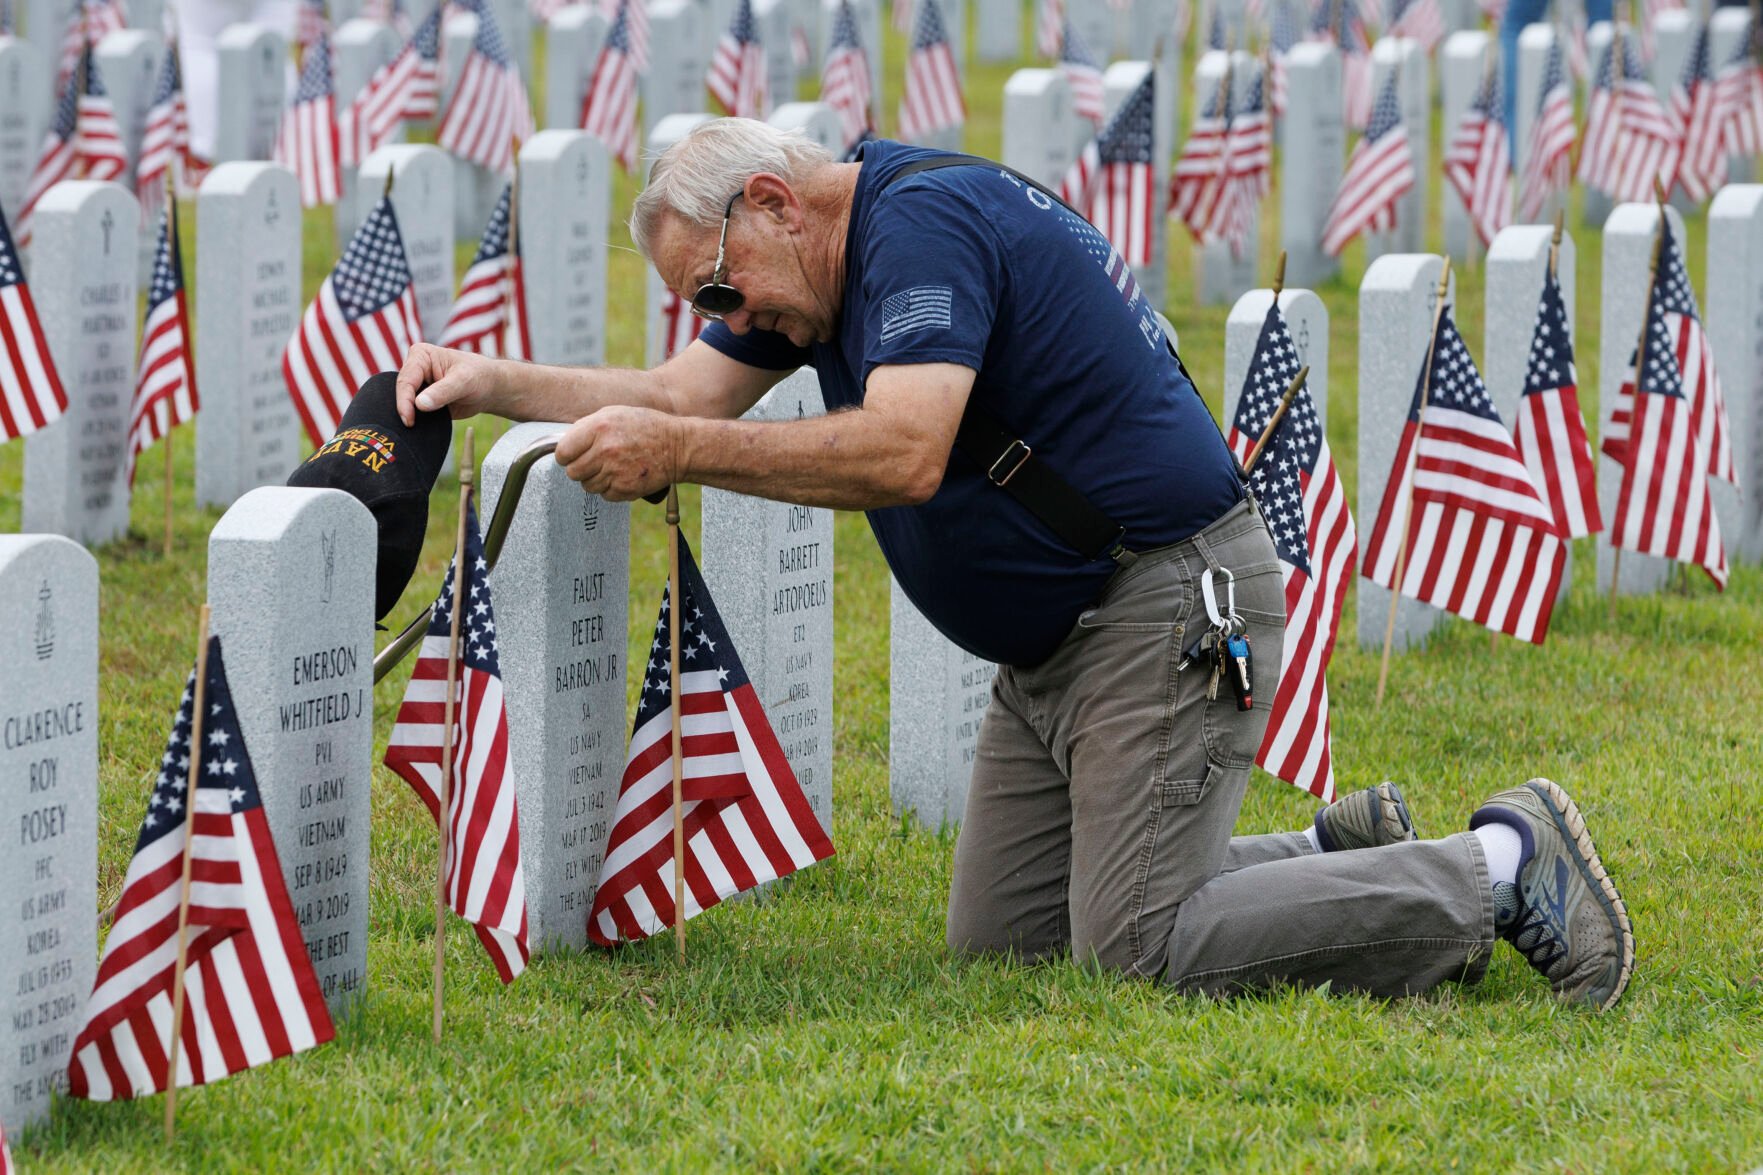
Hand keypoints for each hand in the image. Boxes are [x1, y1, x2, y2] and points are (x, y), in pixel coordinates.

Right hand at [393, 343, 502, 426]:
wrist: (489, 388)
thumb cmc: (479, 376)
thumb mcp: (464, 382)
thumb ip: (442, 392)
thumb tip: (420, 404)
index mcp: (421, 355)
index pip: (406, 380)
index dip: (405, 401)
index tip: (409, 419)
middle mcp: (415, 369)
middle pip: (401, 392)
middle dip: (404, 410)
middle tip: (409, 427)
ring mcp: (418, 385)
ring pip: (404, 403)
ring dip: (409, 416)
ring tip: (412, 430)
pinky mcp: (422, 400)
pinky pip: (413, 412)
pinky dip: (415, 421)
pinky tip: (419, 430)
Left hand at [554, 406, 681, 501]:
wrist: (677, 446)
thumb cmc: (646, 427)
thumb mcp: (614, 414)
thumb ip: (587, 427)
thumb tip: (564, 443)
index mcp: (599, 428)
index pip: (563, 452)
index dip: (566, 455)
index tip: (572, 455)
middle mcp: (605, 450)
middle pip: (572, 472)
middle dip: (580, 468)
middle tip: (595, 461)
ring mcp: (615, 471)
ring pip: (587, 486)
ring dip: (596, 479)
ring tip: (612, 467)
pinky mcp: (625, 489)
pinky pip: (605, 495)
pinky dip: (611, 488)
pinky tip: (623, 475)